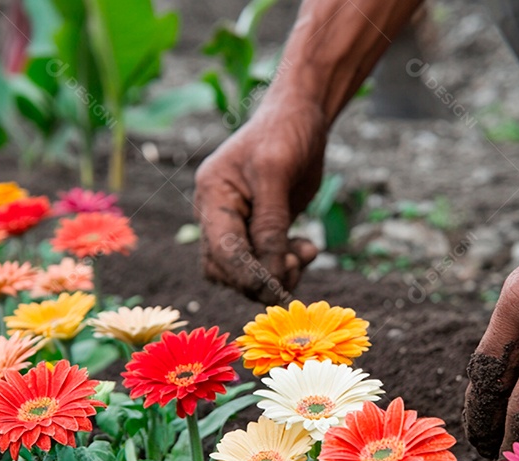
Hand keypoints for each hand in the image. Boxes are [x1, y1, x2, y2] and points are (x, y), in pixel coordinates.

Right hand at [194, 96, 325, 302]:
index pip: (221, 250)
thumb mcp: (276, 173)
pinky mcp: (258, 229)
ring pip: (245, 271)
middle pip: (226, 269)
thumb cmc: (285, 134)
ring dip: (276, 273)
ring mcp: (236, 223)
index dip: (247, 275)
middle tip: (294, 264)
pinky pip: (264, 262)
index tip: (277, 287)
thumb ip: (270, 224)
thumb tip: (270, 272)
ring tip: (304, 253)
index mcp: (212, 196)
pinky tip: (306, 249)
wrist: (301, 116)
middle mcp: (217, 214)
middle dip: (260, 277)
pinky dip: (285, 264)